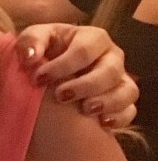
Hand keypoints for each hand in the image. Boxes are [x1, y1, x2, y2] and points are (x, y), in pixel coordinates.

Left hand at [16, 23, 137, 127]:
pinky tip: (102, 123)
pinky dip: (119, 117)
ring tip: (86, 110)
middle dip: (86, 85)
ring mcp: (120, 79)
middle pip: (110, 70)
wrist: (51, 74)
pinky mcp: (123, 101)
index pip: (85, 49)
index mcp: (91, 38)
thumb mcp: (34, 40)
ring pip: (127, 90)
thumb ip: (30, 41)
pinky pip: (130, 110)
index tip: (39, 79)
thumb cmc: (45, 51)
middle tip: (61, 96)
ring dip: (107, 102)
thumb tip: (30, 57)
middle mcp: (111, 56)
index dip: (63, 65)